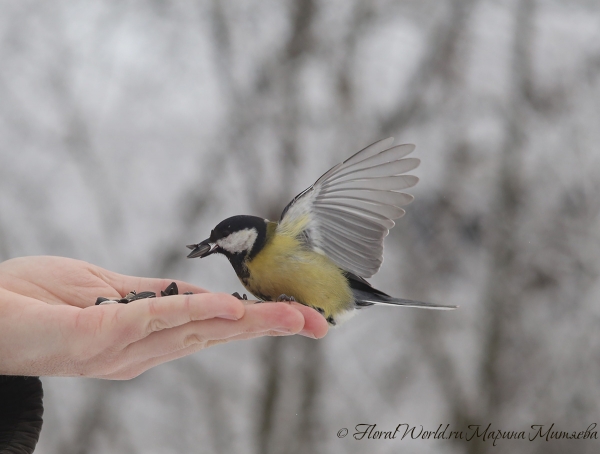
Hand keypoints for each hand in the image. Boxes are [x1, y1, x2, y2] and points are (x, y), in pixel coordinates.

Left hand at [0, 256, 327, 378]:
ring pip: (199, 330)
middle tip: (317, 324)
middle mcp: (142, 349)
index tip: (296, 314)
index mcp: (144, 335)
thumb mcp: (100, 290)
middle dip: (270, 326)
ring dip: (250, 322)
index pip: (210, 324)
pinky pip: (157, 320)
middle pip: (217, 332)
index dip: (254, 319)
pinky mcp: (99, 340)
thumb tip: (190, 295)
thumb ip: (147, 296)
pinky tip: (232, 308)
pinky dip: (198, 311)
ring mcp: (123, 348)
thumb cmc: (33, 300)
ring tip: (295, 318)